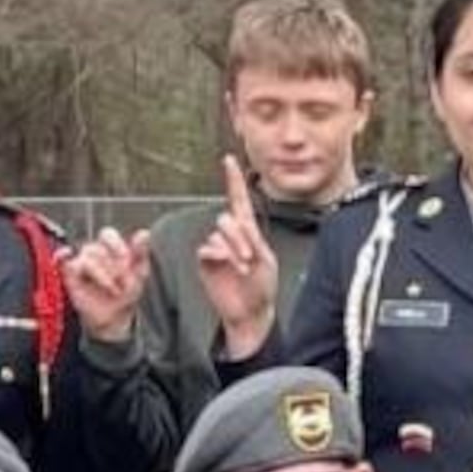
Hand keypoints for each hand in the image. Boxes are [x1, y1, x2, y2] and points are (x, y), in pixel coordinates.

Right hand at [64, 227, 154, 338]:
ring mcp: (80, 262)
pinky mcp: (69, 275)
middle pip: (98, 249)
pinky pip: (62, 260)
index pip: (107, 234)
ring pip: (87, 260)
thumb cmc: (125, 293)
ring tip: (112, 290)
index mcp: (109, 247)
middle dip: (113, 267)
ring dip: (102, 276)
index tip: (126, 261)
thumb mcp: (139, 273)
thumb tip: (144, 232)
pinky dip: (62, 256)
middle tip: (123, 283)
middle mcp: (93, 252)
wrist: (115, 318)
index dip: (116, 247)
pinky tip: (66, 255)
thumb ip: (140, 252)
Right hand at [201, 156, 279, 359]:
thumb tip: (236, 224)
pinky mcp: (206, 261)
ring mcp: (217, 247)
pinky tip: (229, 267)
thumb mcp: (266, 260)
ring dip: (233, 248)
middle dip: (240, 236)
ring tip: (243, 267)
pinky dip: (220, 256)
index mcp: (248, 230)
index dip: (233, 180)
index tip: (228, 159)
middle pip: (228, 218)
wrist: (251, 312)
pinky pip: (207, 248)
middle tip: (249, 257)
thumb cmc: (262, 287)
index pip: (238, 199)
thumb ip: (252, 239)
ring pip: (219, 233)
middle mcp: (230, 235)